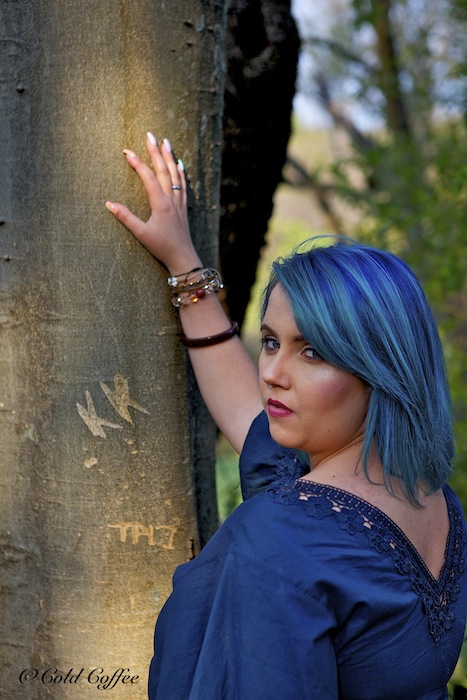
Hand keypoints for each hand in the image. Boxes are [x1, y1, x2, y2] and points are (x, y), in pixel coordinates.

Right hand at [105, 133, 199, 274]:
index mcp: (160, 204)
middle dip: (155, 151)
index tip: (126, 151)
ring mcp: (179, 202)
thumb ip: (126, 217)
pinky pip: (183, 184)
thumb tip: (109, 204)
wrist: (183, 257)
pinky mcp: (183, 207)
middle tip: (149, 135)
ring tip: (165, 141)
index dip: (137, 163)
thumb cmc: (161, 247)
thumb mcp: (141, 234)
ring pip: (175, 174)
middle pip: (164, 170)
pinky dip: (181, 172)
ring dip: (170, 157)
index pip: (148, 177)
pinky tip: (179, 164)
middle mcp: (171, 199)